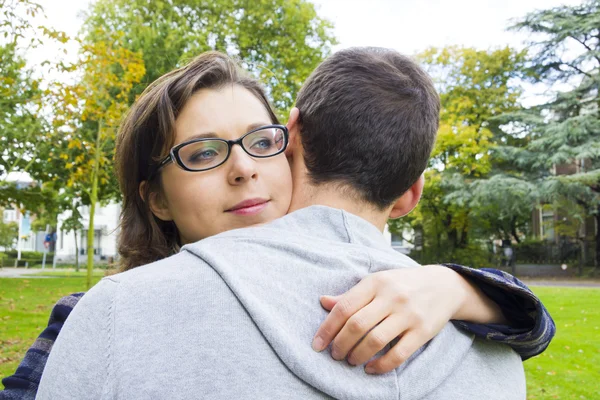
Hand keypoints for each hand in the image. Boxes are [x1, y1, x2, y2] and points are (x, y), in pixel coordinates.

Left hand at [311, 266, 476, 373]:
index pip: (344, 307)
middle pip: (357, 325)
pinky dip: (381, 365)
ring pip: (375, 340)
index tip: (317, 344)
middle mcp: (391, 297)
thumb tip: (323, 302)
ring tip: (351, 360)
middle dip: (340, 344)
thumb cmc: (403, 284)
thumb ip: (352, 295)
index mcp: (375, 282)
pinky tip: (371, 368)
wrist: (444, 285)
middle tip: (335, 354)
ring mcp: (408, 314)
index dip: (327, 328)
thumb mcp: (377, 282)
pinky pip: (398, 354)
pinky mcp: (422, 331)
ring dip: (357, 355)